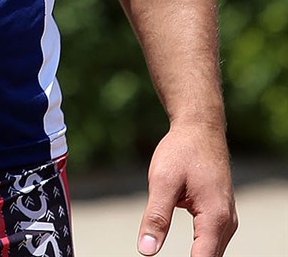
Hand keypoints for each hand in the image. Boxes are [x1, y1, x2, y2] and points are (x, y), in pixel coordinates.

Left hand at [137, 123, 237, 256]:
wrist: (200, 128)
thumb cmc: (181, 150)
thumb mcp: (162, 180)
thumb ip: (156, 217)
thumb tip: (146, 251)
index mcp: (215, 217)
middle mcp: (227, 223)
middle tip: (156, 251)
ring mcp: (227, 219)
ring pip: (211, 253)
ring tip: (163, 241)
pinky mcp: (221, 215)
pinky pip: (212, 242)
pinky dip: (199, 249)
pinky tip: (185, 248)